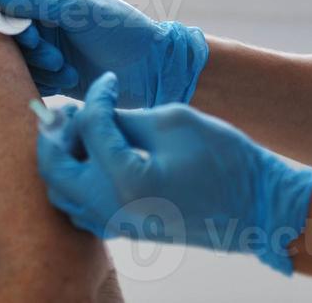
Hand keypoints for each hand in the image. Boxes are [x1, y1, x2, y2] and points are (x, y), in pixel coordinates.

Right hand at [0, 0, 207, 108]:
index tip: (34, 38)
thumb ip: (31, 1)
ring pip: (17, 57)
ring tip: (65, 69)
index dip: (13, 24)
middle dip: (31, 49)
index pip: (8, 2)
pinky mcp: (51, 67)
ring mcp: (46, 39)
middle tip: (54, 59)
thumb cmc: (119, 29)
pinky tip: (69, 78)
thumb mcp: (75, 8)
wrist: (150, 67)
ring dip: (40, 67)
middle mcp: (42, 10)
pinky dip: (45, 80)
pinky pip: (29, 75)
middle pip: (9, 32)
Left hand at [38, 72, 311, 275]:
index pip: (89, 127)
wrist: (256, 207)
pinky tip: (95, 156)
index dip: (95, 96)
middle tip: (73, 109)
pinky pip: (80, 207)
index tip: (107, 81)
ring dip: (62, 157)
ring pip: (61, 192)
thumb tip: (95, 113)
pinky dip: (76, 179)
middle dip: (56, 132)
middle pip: (54, 167)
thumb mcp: (173, 122)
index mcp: (127, 179)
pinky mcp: (125, 230)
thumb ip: (125, 117)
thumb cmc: (223, 159)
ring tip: (81, 130)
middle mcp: (113, 209)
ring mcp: (117, 225)